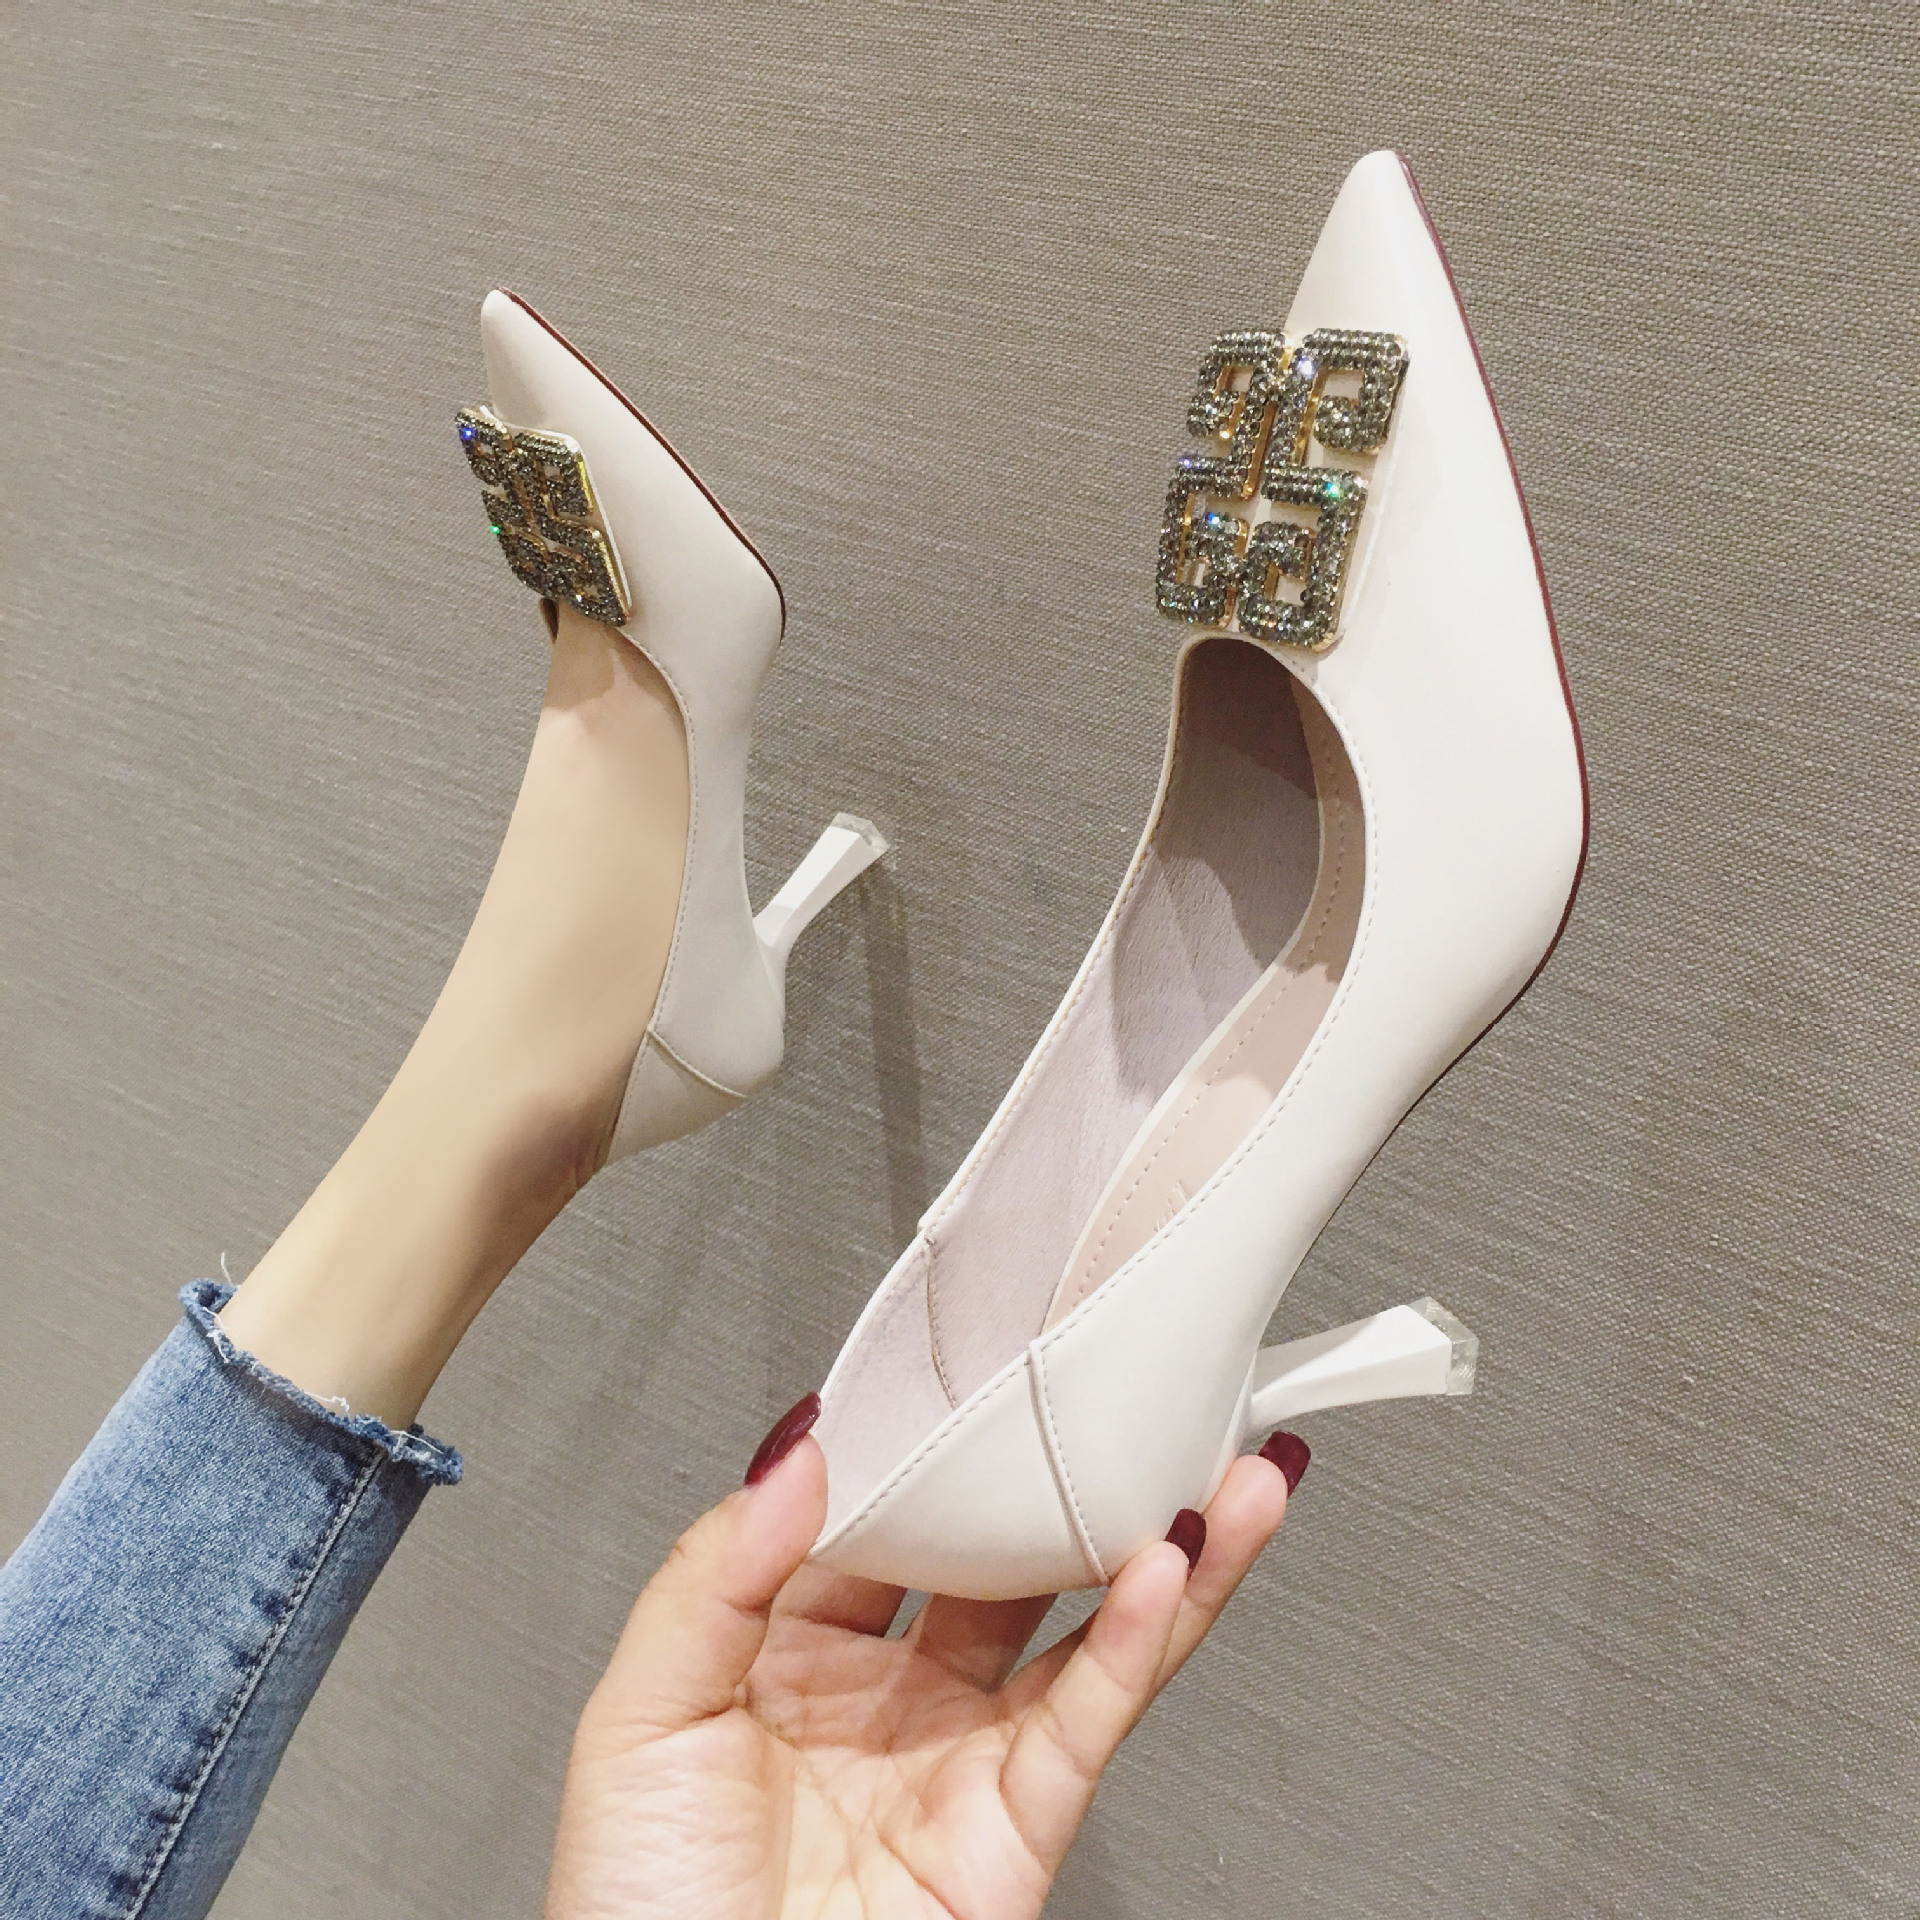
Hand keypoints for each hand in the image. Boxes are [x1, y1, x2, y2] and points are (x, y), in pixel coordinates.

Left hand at [544, 1413, 1301, 1919]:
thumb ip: (716, 1572)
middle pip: (1003, 1558)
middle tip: (1134, 1396)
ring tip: (1227, 1467)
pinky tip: (1174, 1567)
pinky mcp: (1018, 1829)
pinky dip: (1145, 1641)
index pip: (884, 1513)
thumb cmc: (638, 1914)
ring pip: (1082, 1628)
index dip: (939, 1442)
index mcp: (787, 1648)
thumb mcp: (641, 1715)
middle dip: (1073, 1481)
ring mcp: (959, 1756)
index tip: (987, 1365)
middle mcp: (886, 1693)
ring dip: (1165, 1547)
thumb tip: (798, 1449)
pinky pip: (1089, 1715)